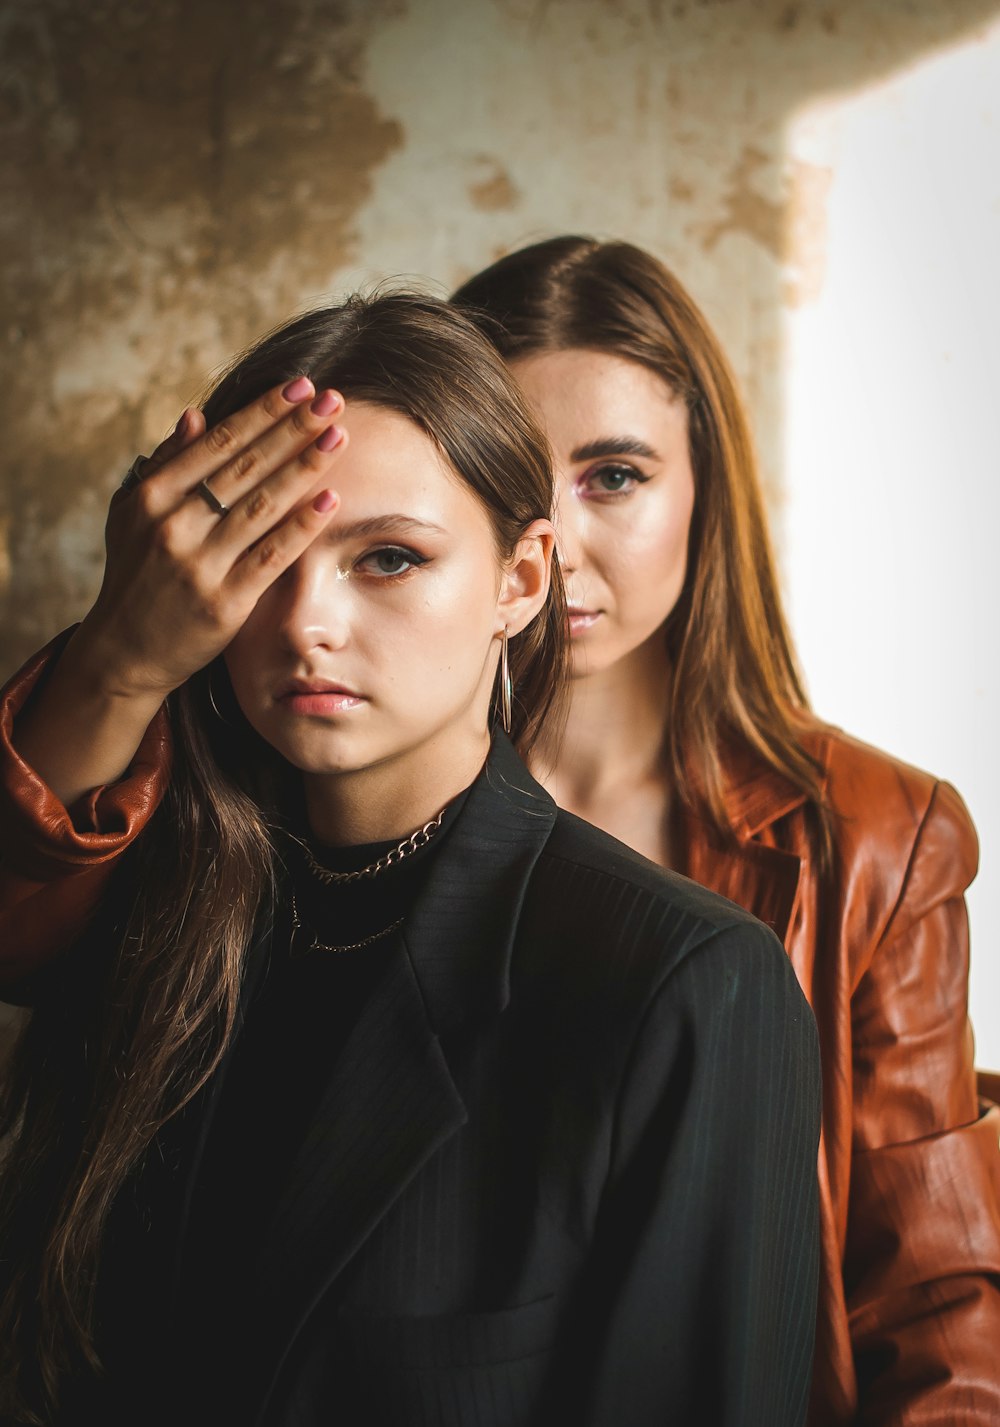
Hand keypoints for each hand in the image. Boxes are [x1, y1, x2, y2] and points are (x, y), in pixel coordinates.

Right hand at [73, 377, 345, 701]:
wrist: (125, 650)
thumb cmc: (135, 574)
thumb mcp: (133, 515)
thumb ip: (165, 465)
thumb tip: (196, 416)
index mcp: (152, 495)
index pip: (218, 442)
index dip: (262, 411)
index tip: (299, 386)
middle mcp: (173, 525)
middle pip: (245, 466)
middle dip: (293, 428)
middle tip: (333, 399)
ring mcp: (199, 564)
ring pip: (262, 505)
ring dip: (305, 465)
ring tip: (338, 435)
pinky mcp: (224, 602)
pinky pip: (271, 556)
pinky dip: (302, 527)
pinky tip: (331, 500)